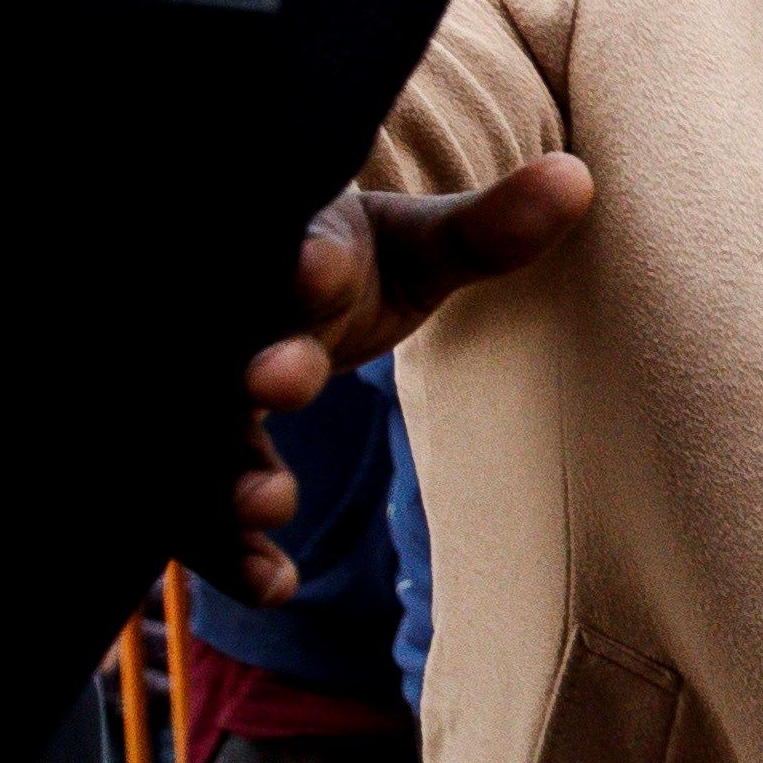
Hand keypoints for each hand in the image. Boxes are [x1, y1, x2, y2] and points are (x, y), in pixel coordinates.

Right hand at [196, 159, 591, 603]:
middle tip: (283, 381)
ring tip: (269, 502)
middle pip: (225, 337)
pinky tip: (274, 584)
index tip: (321, 270)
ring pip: (193, 432)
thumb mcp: (413, 248)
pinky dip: (227, 549)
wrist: (251, 292)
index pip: (289, 239)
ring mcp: (193, 389)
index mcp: (290, 245)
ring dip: (224, 469)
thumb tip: (578, 178)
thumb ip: (487, 230)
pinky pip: (192, 510)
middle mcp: (227, 315)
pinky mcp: (185, 456)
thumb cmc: (346, 267)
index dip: (303, 257)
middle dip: (257, 360)